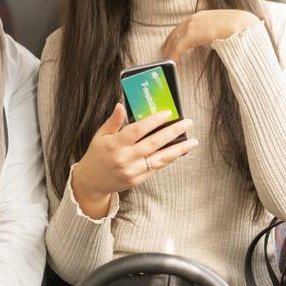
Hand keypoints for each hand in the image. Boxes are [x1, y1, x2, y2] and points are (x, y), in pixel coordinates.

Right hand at [71, 102, 197, 217]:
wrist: (92, 181)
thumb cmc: (97, 154)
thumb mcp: (101, 135)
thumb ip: (113, 121)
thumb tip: (121, 105)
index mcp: (115, 144)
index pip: (138, 130)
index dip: (154, 121)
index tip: (168, 113)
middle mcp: (125, 158)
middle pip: (153, 143)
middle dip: (173, 132)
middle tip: (187, 123)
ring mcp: (133, 171)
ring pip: (160, 158)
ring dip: (178, 149)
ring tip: (193, 141)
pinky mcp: (138, 180)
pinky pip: (157, 168)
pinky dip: (169, 159)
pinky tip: (179, 152)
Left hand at [162, 10, 260, 63]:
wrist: (243, 26)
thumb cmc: (237, 28)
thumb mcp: (222, 26)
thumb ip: (213, 31)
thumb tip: (211, 40)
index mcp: (202, 15)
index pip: (183, 26)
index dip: (175, 36)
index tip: (170, 44)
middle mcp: (195, 18)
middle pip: (176, 33)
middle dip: (169, 44)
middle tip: (165, 54)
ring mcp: (193, 25)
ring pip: (175, 40)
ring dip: (170, 52)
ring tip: (168, 61)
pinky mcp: (193, 34)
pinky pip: (179, 46)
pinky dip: (174, 54)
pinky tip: (173, 62)